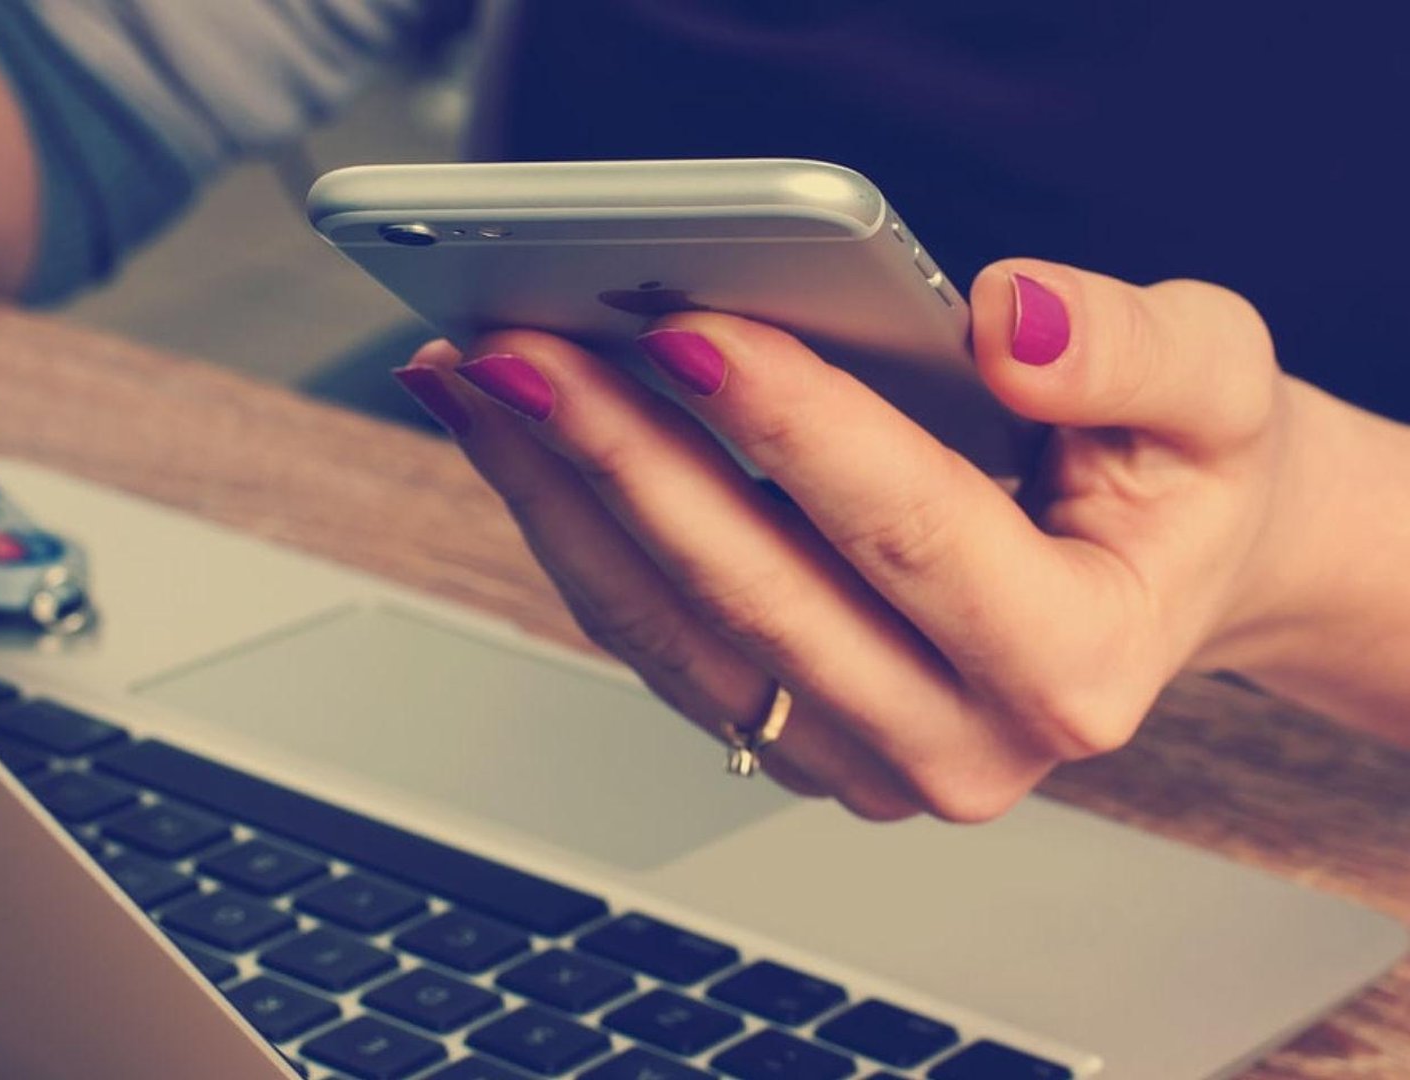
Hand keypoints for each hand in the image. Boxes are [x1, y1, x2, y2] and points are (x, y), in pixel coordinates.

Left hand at [394, 260, 1300, 820]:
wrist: (1158, 570)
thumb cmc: (1179, 479)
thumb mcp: (1215, 386)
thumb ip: (1130, 351)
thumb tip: (1004, 325)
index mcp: (1077, 666)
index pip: (909, 534)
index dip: (793, 427)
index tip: (687, 328)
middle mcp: (960, 744)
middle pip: (754, 594)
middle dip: (623, 457)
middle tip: (521, 348)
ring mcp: (859, 760)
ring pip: (672, 631)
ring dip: (561, 497)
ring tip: (481, 379)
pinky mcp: (789, 737)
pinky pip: (652, 639)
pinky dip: (573, 530)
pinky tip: (518, 436)